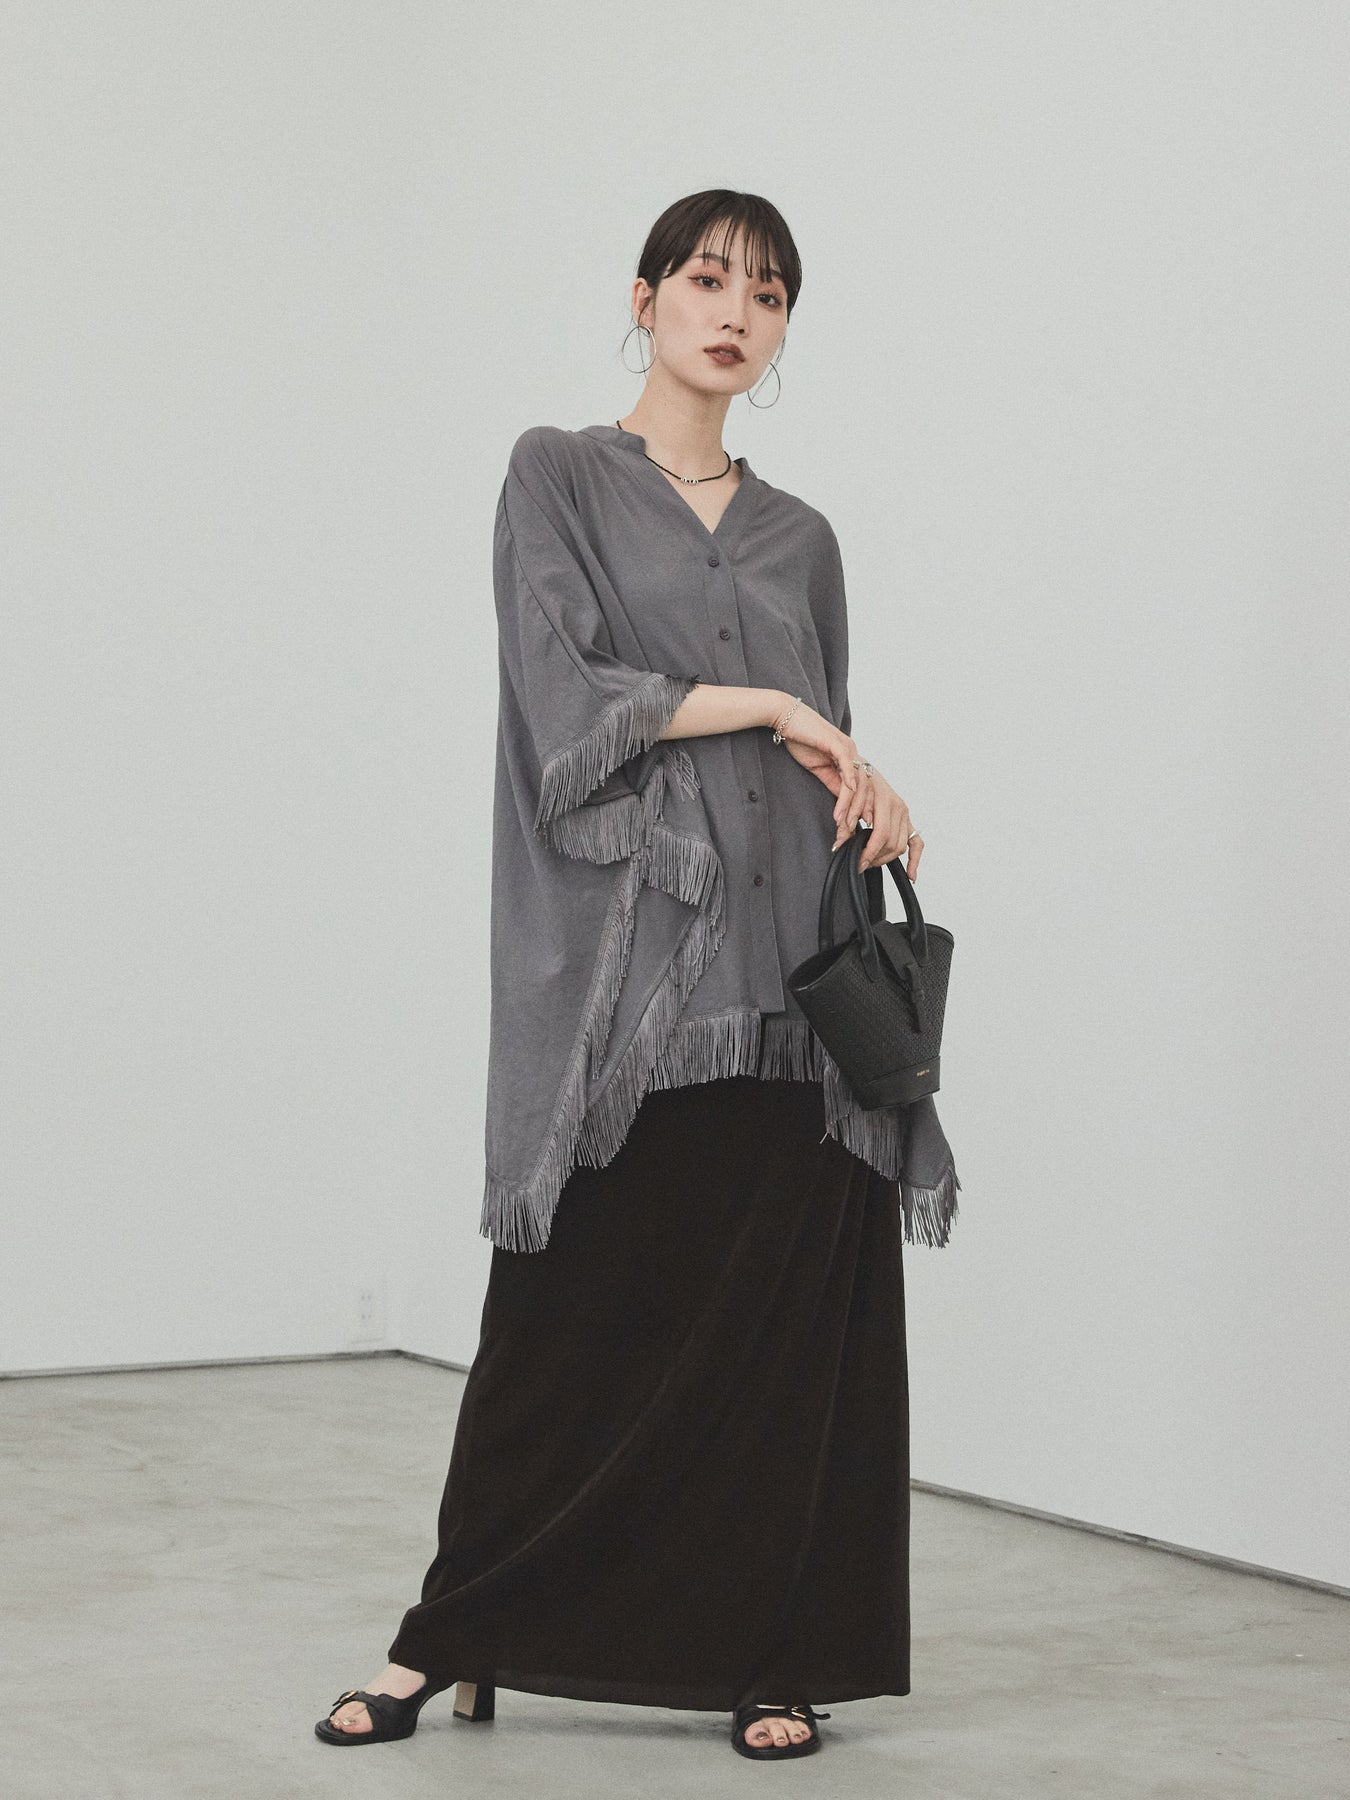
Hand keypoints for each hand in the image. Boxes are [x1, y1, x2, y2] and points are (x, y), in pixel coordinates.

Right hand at [770, 699, 923, 880]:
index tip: (873, 854)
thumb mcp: (823, 773)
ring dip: (853, 816)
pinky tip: (839, 816)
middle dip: (872, 829)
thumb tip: (846, 817)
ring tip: (844, 834)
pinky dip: (846, 797)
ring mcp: (852, 751)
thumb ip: (837, 790)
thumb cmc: (802, 743)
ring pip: (863, 791)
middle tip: (861, 852)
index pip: (876, 803)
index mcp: (860, 769)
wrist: (787, 719)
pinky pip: (848, 776)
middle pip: (877, 801)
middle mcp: (861, 761)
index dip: (879, 827)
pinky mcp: (839, 745)